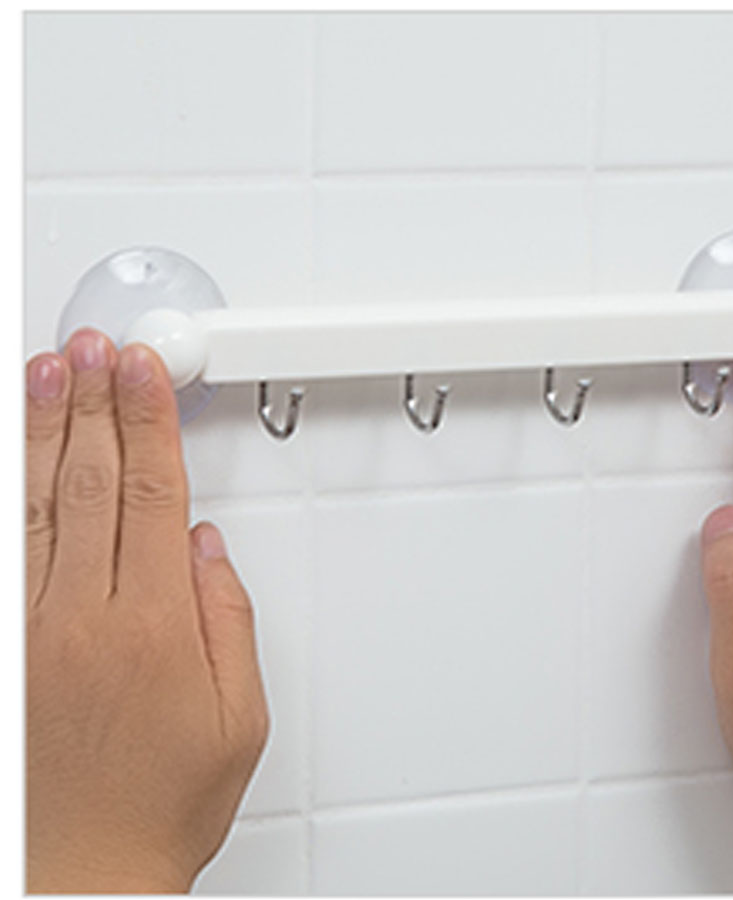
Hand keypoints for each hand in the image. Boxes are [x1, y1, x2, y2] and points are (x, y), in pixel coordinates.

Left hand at [26, 330, 268, 892]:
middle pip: (91, 484)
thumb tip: (204, 548)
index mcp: (153, 629)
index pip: (152, 494)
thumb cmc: (159, 805)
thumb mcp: (239, 720)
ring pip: (33, 506)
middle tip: (94, 348)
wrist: (79, 879)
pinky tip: (8, 460)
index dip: (149, 423)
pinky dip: (3, 497)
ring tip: (45, 373)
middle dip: (95, 404)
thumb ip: (227, 623)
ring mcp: (25, 633)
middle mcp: (82, 619)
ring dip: (42, 432)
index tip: (146, 372)